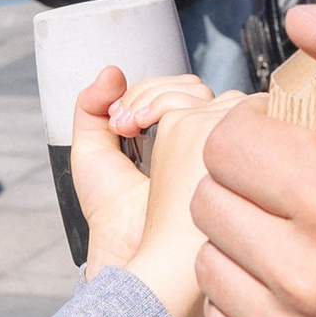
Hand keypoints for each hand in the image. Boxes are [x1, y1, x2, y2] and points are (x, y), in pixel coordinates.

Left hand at [70, 68, 218, 316]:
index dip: (145, 92)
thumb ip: (90, 108)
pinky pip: (223, 115)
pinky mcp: (226, 157)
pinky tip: (155, 130)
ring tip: (134, 127)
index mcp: (173, 135)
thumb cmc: (110, 212)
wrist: (125, 246)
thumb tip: (112, 70)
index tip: (116, 118)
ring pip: (208, 96)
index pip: (175, 90)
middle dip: (154, 93)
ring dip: (167, 99)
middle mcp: (200, 139)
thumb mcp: (91, 152)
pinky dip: (189, 110)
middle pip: (193, 88)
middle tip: (123, 123)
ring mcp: (216, 148)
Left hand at [194, 1, 315, 316]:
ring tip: (295, 248)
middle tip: (289, 199)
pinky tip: (295, 300)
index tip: (283, 148)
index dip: (252, 136)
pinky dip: (249, 312)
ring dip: (242, 251)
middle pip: (210, 206)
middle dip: (243, 192)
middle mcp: (314, 278)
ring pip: (210, 269)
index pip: (227, 144)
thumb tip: (301, 21)